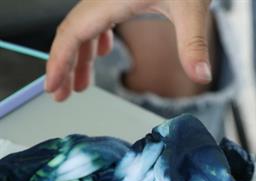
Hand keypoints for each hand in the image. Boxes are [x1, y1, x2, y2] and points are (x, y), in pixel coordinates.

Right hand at [45, 0, 211, 101]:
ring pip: (86, 27)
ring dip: (80, 56)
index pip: (73, 33)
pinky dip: (96, 39)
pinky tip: (103, 52)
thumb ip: (193, 44)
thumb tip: (201, 75)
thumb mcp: (191, 8)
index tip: (52, 86)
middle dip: (64, 66)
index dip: (58, 61)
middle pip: (73, 33)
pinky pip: (100, 18)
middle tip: (60, 94)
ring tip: (80, 85)